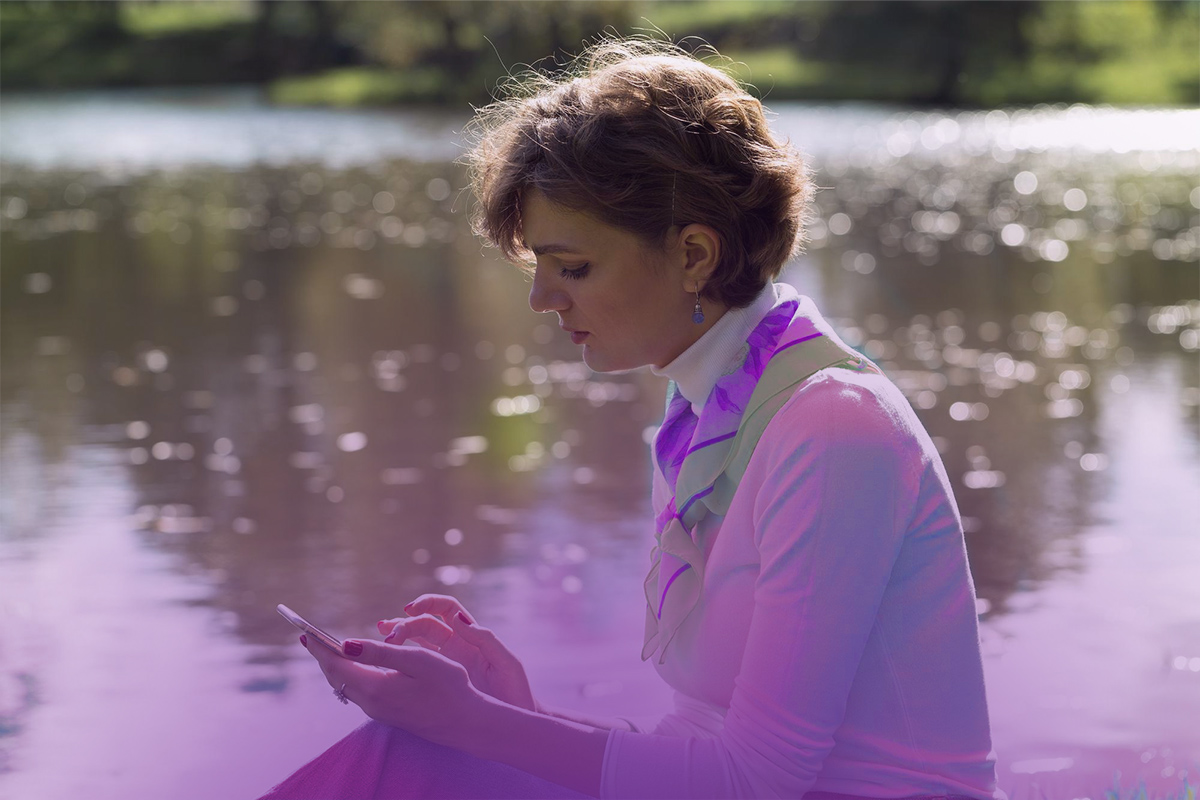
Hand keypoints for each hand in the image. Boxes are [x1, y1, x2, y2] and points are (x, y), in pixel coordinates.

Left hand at [301, 634, 485, 749]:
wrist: (467, 723)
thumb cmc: (448, 687)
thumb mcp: (418, 661)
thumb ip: (380, 653)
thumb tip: (346, 644)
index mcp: (375, 689)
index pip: (337, 665)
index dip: (321, 648)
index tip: (304, 632)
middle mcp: (371, 704)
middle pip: (337, 677)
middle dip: (323, 656)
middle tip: (310, 638)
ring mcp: (379, 711)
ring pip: (347, 685)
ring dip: (336, 665)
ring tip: (327, 648)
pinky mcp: (387, 713)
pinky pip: (358, 690)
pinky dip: (350, 674)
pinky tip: (355, 665)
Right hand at [378, 594, 538, 712]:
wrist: (515, 720)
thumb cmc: (515, 691)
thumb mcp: (505, 663)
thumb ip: (485, 639)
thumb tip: (458, 619)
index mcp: (471, 637)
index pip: (445, 609)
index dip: (427, 604)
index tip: (409, 610)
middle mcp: (456, 647)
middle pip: (424, 625)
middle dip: (405, 624)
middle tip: (390, 635)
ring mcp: (445, 665)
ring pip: (416, 644)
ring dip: (397, 638)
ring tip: (380, 640)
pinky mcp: (438, 684)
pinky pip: (416, 668)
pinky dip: (401, 663)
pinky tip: (385, 665)